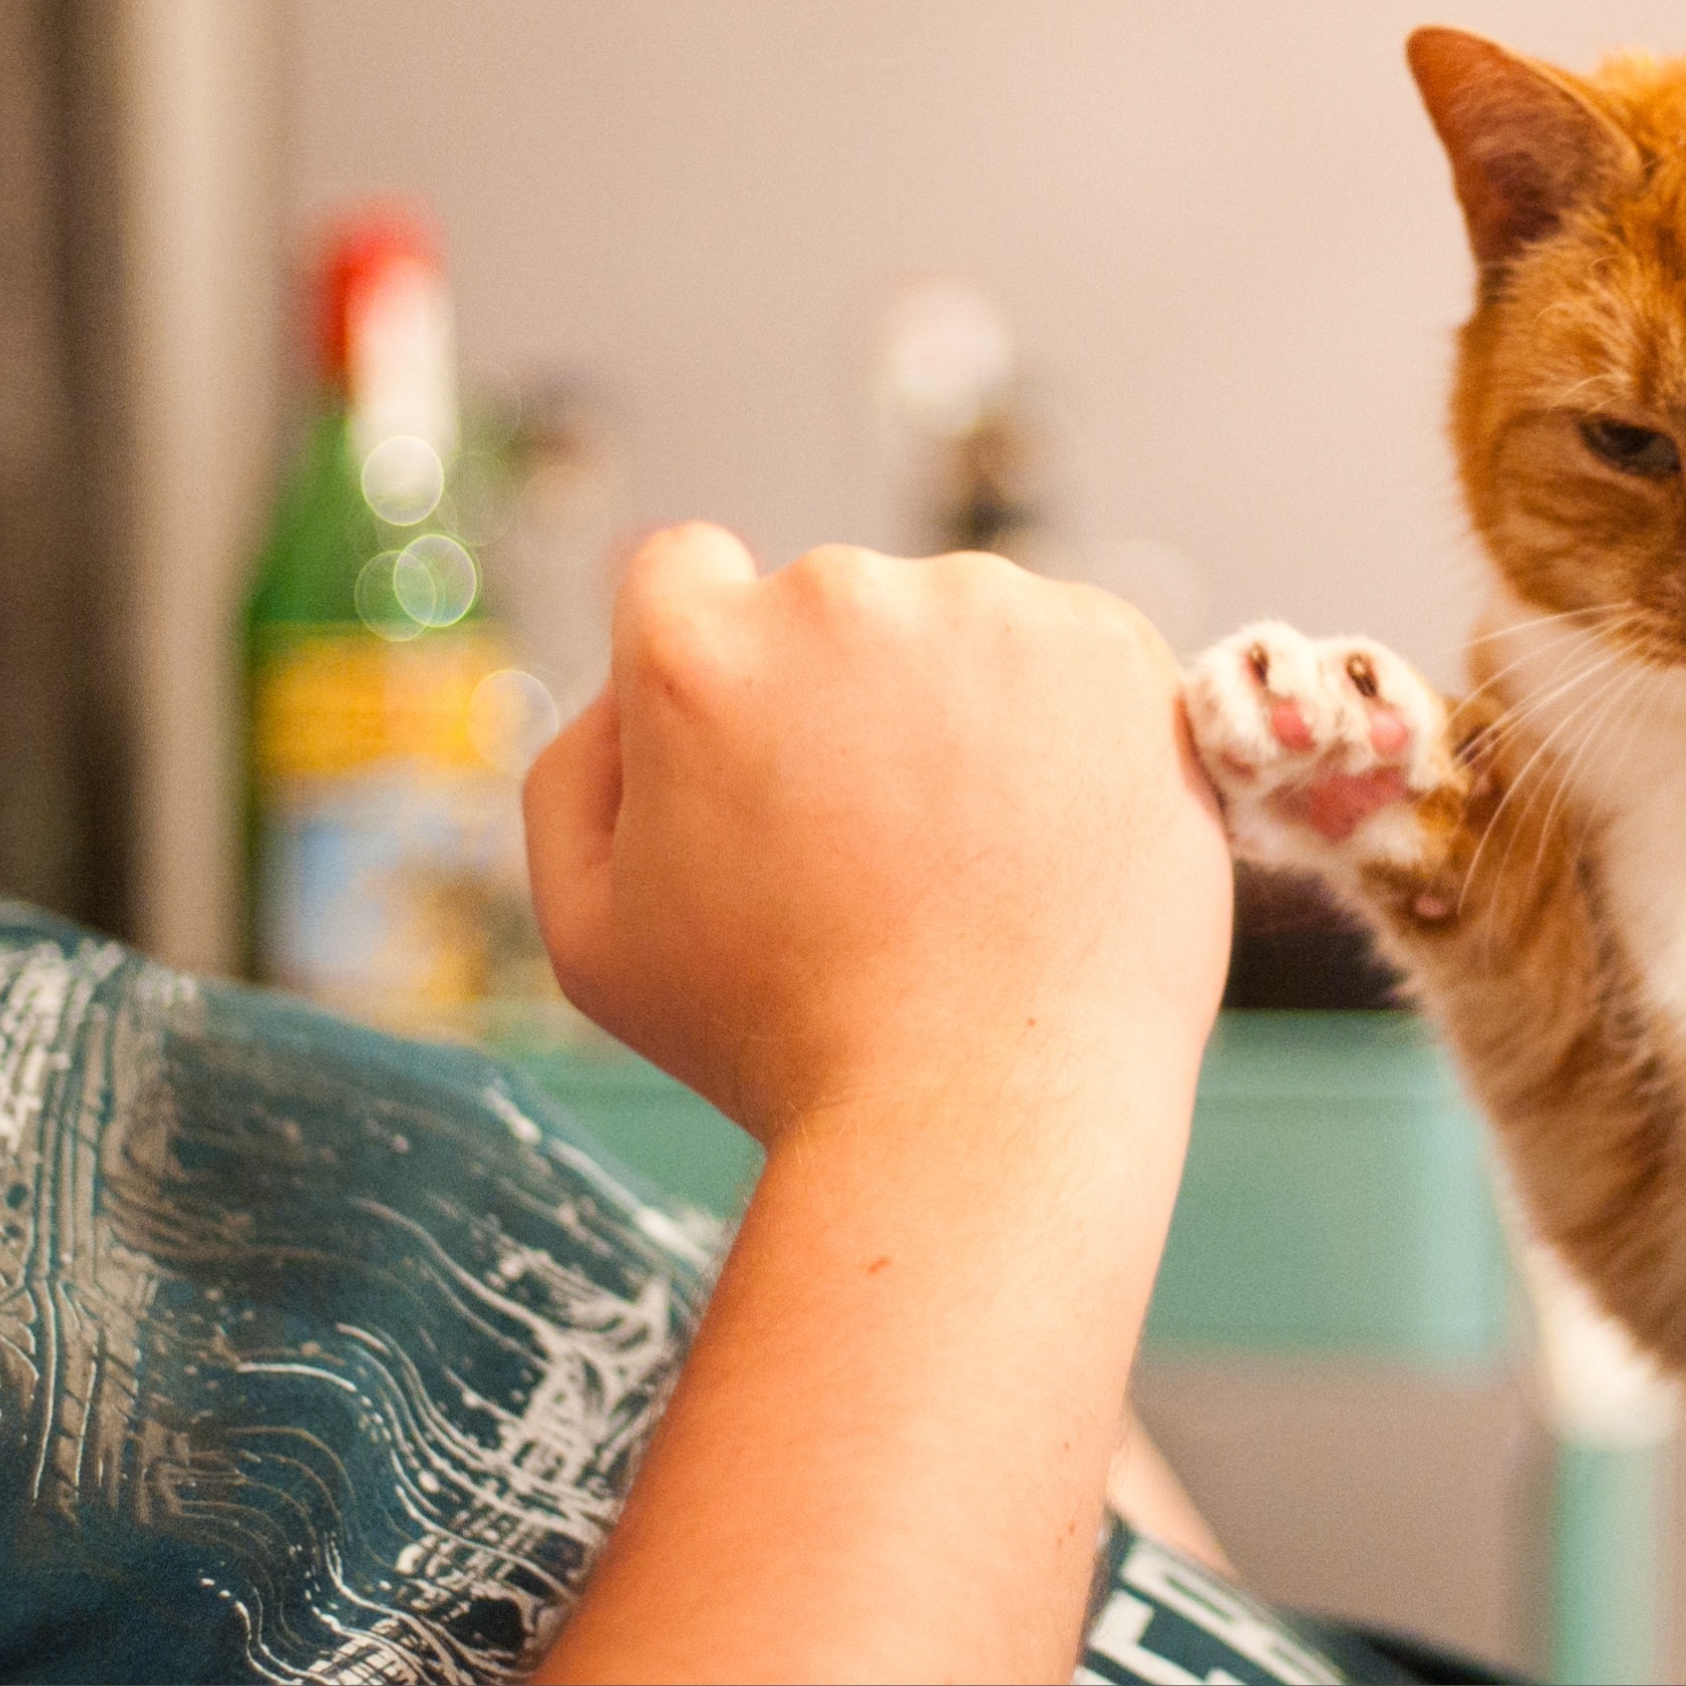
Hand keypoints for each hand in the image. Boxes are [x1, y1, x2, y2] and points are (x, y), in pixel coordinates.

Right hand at [523, 526, 1232, 1145]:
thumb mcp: (591, 934)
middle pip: (829, 608)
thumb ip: (575, 774)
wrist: (986, 1112)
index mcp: (697, 647)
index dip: (720, 677)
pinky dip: (1064, 722)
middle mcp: (840, 594)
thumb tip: (627, 685)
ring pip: (956, 626)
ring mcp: (989, 610)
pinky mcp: (1110, 645)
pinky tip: (1050, 835)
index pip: (685, 572)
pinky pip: (1067, 652)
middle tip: (876, 853)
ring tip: (974, 860)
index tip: (767, 765)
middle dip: (843, 701)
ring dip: (961, 704)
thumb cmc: (779, 1041)